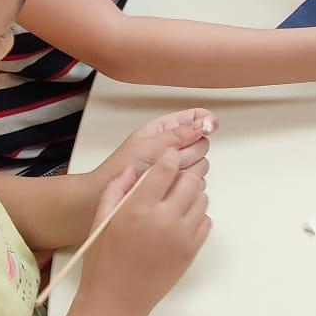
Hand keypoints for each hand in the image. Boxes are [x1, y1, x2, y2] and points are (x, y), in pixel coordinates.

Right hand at [78, 150, 210, 315]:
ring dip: (190, 196)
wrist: (116, 302)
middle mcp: (164, 219)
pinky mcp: (192, 251)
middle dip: (181, 177)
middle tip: (169, 184)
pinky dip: (196, 217)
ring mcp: (182, 236)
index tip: (167, 159)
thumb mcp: (100, 221)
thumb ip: (115, 190)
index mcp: (139, 208)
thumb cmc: (103, 263)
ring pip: (202, 198)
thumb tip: (131, 170)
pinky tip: (178, 223)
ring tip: (172, 205)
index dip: (169, 158)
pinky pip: (206, 221)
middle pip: (191, 180)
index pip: (167, 167)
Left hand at [94, 108, 214, 193]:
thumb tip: (205, 123)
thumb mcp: (149, 146)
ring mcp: (177, 167)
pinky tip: (170, 187)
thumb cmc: (120, 168)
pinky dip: (186, 185)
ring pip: (202, 164)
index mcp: (164, 130)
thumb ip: (178, 135)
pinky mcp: (178, 185)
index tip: (212, 124)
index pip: (194, 118)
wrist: (103, 197)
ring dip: (187, 169)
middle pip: (202, 143)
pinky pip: (197, 182)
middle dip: (190, 151)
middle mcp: (173, 147)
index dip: (204, 120)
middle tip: (170, 158)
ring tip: (165, 175)